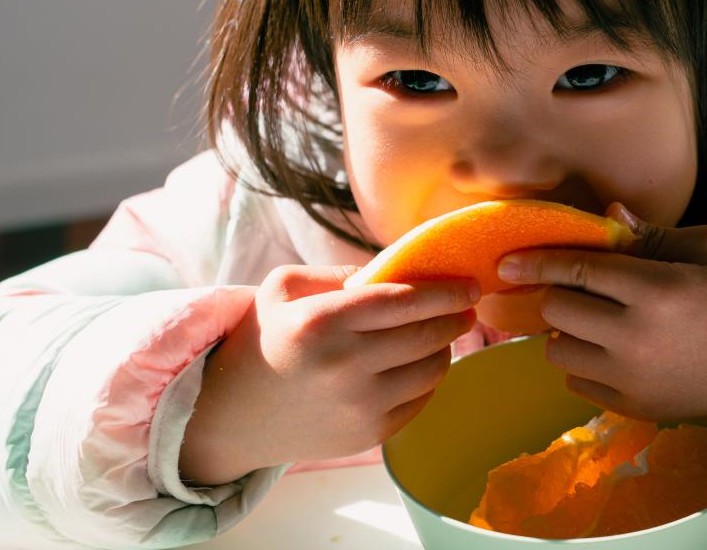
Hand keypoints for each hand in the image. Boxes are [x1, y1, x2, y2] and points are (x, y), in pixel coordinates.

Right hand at [179, 265, 477, 484]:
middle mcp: (342, 366)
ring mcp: (359, 405)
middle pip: (425, 335)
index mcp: (320, 323)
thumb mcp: (284, 289)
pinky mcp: (370, 434)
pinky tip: (422, 362)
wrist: (237, 414)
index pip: (401, 301)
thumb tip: (399, 272)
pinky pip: (421, 399)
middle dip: (455, 317)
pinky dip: (430, 377)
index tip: (469, 285)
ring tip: (442, 333)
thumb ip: (341, 274)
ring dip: (445, 347)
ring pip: (432, 368)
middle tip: (467, 307)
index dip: (444, 291)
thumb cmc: (266, 339)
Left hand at [496, 203, 706, 421]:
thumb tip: (605, 217)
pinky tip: (612, 350)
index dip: (535, 263)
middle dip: (557, 295)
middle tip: (575, 289)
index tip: (506, 264)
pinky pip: (578, 383)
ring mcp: (635, 380)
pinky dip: (583, 363)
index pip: (576, 271)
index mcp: (657, 290)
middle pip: (558, 312)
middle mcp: (638, 339)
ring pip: (560, 352)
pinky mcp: (637, 408)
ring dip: (566, 331)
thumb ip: (650, 235)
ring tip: (596, 321)